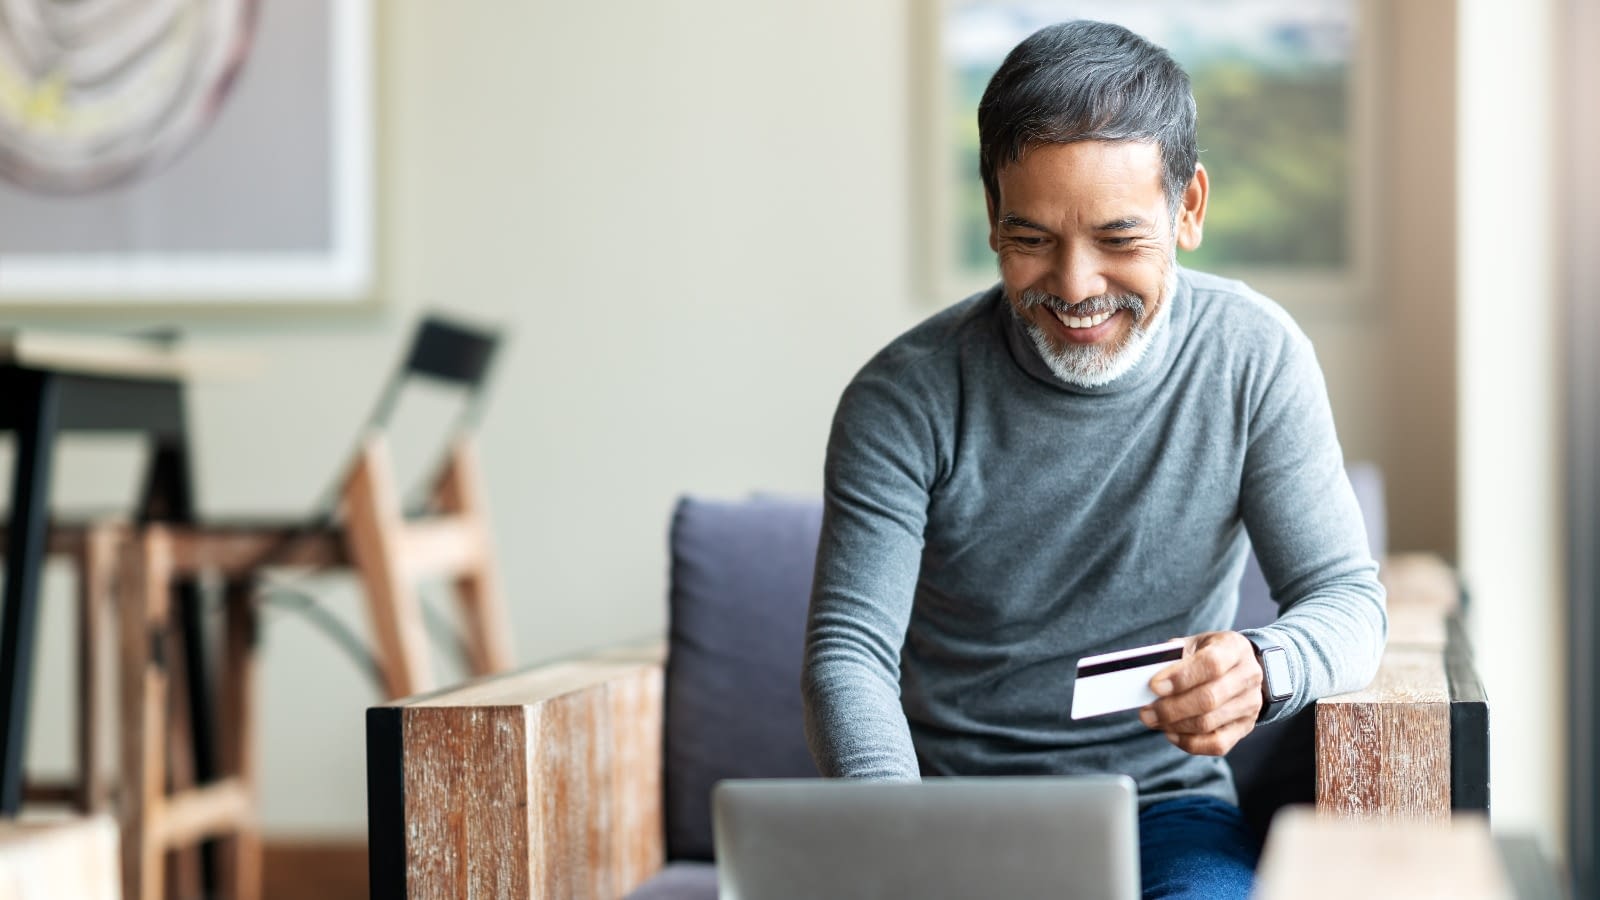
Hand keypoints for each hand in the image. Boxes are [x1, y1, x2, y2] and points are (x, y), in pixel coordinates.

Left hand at [1137, 631, 1262, 756]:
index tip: (1153, 686)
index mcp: (1234, 647)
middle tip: (1146, 713)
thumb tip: (1148, 678)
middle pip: (1209, 699)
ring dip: (1175, 726)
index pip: (1211, 664)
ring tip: (1154, 721)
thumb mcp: (1193, 644)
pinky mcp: (1245, 727)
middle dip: (1171, 709)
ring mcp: (1250, 704)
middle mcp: (1248, 676)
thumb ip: (1172, 657)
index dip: (1180, 677)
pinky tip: (1171, 733)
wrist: (1241, 667)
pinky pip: (1216, 744)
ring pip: (1209, 724)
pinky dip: (1189, 743)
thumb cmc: (1209, 653)